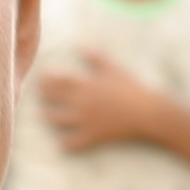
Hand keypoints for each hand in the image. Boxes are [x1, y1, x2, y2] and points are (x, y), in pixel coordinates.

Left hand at [37, 51, 157, 152]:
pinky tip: (64, 140)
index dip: (46, 79)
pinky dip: (65, 142)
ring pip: (55, 119)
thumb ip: (96, 57)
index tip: (42, 78)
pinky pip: (69, 143)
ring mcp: (84, 120)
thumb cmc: (131, 88)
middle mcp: (80, 102)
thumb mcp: (114, 69)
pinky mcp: (90, 137)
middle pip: (52, 98)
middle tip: (42, 94)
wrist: (146, 113)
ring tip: (48, 114)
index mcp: (85, 84)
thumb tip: (82, 45)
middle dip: (44, 95)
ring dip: (48, 116)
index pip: (57, 80)